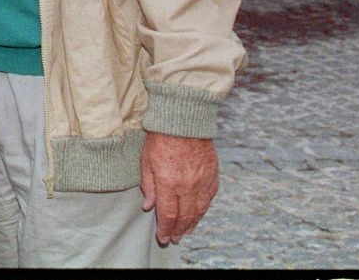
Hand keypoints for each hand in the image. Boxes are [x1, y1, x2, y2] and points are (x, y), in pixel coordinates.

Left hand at [139, 131, 218, 245]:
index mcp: (168, 183)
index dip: (165, 229)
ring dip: (192, 224)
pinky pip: (209, 198)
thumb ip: (148, 185)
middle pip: (185, 217)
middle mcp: (187, 186)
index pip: (168, 215)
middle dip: (179, 231)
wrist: (184, 120)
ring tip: (186, 232)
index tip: (163, 238)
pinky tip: (198, 214)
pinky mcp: (212, 175)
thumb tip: (148, 206)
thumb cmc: (161, 138)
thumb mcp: (146, 160)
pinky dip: (203, 209)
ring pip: (199, 210)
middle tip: (174, 239)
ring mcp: (202, 181)